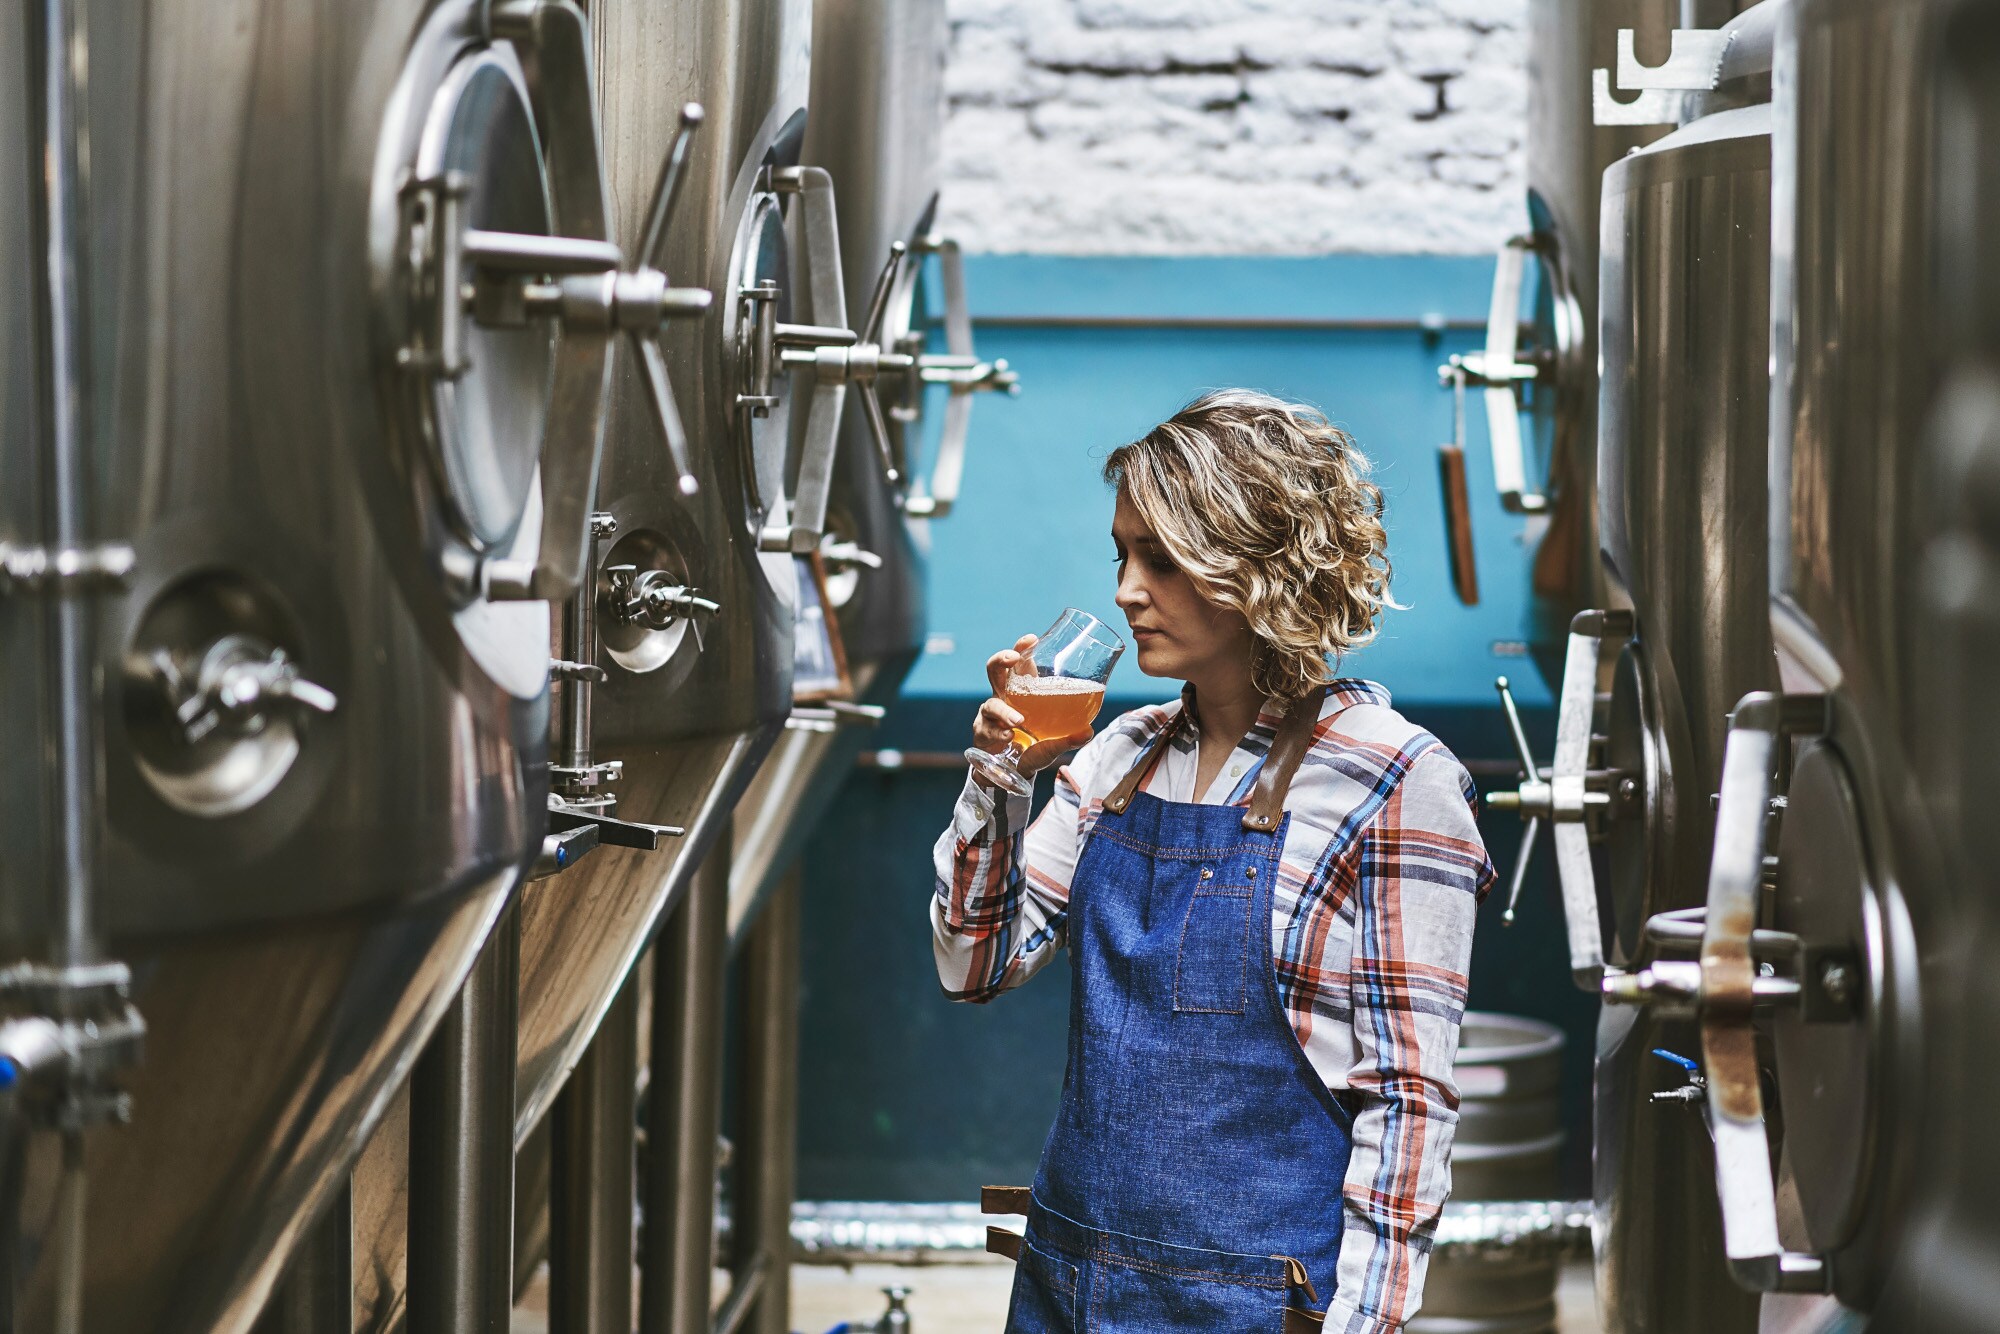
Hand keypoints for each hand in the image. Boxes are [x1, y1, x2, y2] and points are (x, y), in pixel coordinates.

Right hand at [970, 634, 1095, 784]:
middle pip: (994, 670)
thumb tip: (1088, 731)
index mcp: (1022, 690)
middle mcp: (1003, 697)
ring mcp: (990, 715)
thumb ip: (1069, 737)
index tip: (1031, 639)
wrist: (1012, 772)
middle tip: (1012, 659)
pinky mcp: (982, 732)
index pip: (1019, 663)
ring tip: (1018, 721)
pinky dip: (997, 732)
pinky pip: (986, 729)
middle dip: (1001, 660)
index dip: (1022, 647)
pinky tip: (1008, 737)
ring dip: (1005, 711)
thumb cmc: (1033, 747)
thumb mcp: (1054, 742)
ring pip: (991, 704)